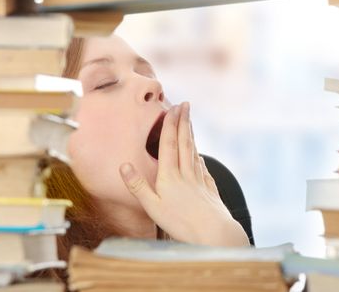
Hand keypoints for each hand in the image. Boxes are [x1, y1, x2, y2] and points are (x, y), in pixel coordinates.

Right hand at [119, 102, 248, 245]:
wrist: (214, 232)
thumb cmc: (180, 223)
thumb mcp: (153, 207)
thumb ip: (138, 186)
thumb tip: (124, 166)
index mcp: (170, 175)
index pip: (169, 144)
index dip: (170, 125)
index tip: (172, 108)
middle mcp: (186, 173)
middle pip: (185, 142)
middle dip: (184, 122)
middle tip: (185, 105)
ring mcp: (199, 180)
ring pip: (194, 152)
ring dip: (191, 135)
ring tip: (189, 122)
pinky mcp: (208, 189)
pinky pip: (202, 167)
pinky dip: (198, 157)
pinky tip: (198, 155)